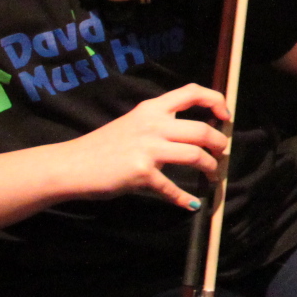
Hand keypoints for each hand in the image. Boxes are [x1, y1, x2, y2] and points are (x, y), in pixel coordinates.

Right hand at [59, 84, 229, 210]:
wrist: (70, 165)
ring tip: (212, 175)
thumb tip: (193, 133)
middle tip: (221, 153)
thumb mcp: (133, 123)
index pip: (192, 92)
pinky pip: (172, 188)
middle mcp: (153, 125)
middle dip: (219, 144)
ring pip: (195, 156)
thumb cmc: (103, 146)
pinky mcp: (141, 173)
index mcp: (152, 108)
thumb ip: (160, 123)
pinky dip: (184, 199)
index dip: (216, 101)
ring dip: (210, 168)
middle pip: (202, 130)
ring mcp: (147, 149)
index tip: (225, 116)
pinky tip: (191, 204)